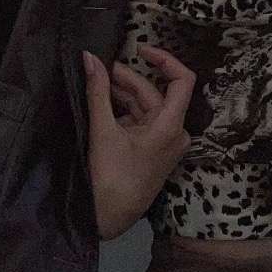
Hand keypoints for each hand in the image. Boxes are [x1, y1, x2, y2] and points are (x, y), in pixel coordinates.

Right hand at [82, 43, 195, 240]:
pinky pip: (140, 121)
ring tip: (96, 82)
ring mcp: (163, 144)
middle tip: (99, 68)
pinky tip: (102, 102)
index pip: (182, 80)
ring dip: (122, 94)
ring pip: (145, 107)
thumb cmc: (110, 178)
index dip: (164, 59)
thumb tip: (89, 57)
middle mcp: (174, 133)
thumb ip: (97, 90)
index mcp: (171, 126)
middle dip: (127, 78)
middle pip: (154, 93)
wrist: (106, 221)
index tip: (139, 49)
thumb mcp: (102, 130)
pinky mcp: (151, 151)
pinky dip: (122, 110)